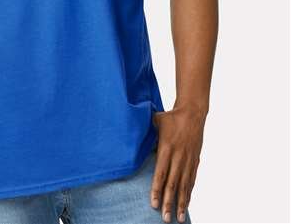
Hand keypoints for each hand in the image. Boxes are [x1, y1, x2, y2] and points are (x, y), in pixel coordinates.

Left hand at [150, 105, 205, 222]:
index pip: (161, 172)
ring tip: (179, 218)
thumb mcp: (156, 122)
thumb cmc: (171, 117)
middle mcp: (178, 156)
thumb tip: (131, 138)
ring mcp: (188, 160)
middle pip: (172, 183)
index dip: (157, 189)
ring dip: (181, 203)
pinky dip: (189, 193)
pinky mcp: (195, 161)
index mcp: (167, 147)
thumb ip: (146, 133)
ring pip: (184, 185)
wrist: (192, 113)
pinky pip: (191, 180)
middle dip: (168, 202)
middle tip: (164, 217)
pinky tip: (186, 204)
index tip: (153, 203)